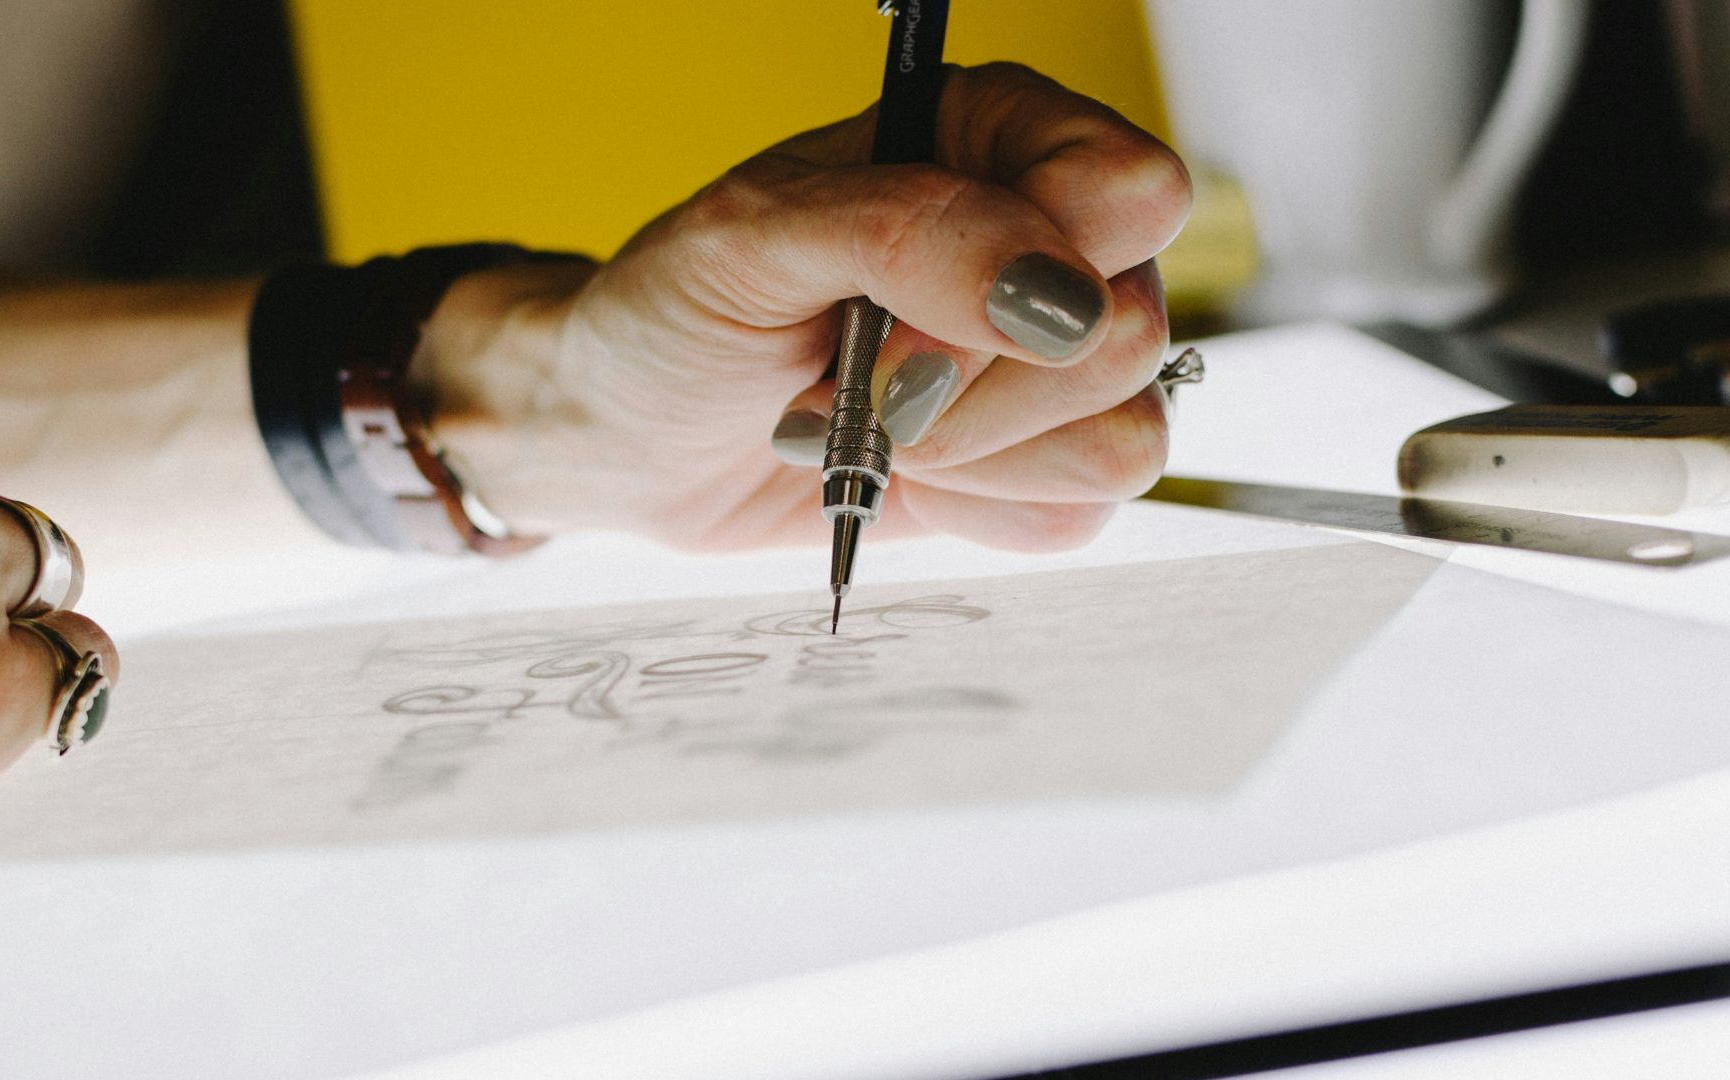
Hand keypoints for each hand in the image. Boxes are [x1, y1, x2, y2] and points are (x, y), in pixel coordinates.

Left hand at [424, 62, 1189, 551]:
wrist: (630, 437)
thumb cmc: (676, 315)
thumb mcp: (752, 238)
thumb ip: (909, 232)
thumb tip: (1054, 291)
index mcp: (993, 140)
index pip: (1133, 190)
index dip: (1041, 268)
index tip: (911, 311)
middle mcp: (1047, 244)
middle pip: (1129, 334)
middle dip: (969, 385)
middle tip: (856, 378)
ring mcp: (1050, 364)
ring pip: (1123, 440)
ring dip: (967, 455)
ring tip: (864, 423)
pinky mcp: (1034, 464)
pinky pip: (1077, 514)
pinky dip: (972, 510)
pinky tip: (898, 474)